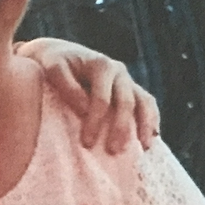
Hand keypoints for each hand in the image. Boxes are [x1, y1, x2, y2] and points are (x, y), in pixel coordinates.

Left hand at [15, 38, 159, 152]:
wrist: (61, 54)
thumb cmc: (54, 63)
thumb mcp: (54, 69)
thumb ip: (67, 86)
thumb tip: (84, 109)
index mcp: (101, 65)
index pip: (102, 97)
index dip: (96, 120)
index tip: (87, 142)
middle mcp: (119, 71)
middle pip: (126, 102)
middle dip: (120, 127)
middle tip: (113, 151)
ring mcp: (127, 80)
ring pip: (143, 102)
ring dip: (144, 125)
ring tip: (143, 148)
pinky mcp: (131, 89)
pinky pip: (147, 104)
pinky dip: (151, 120)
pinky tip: (149, 140)